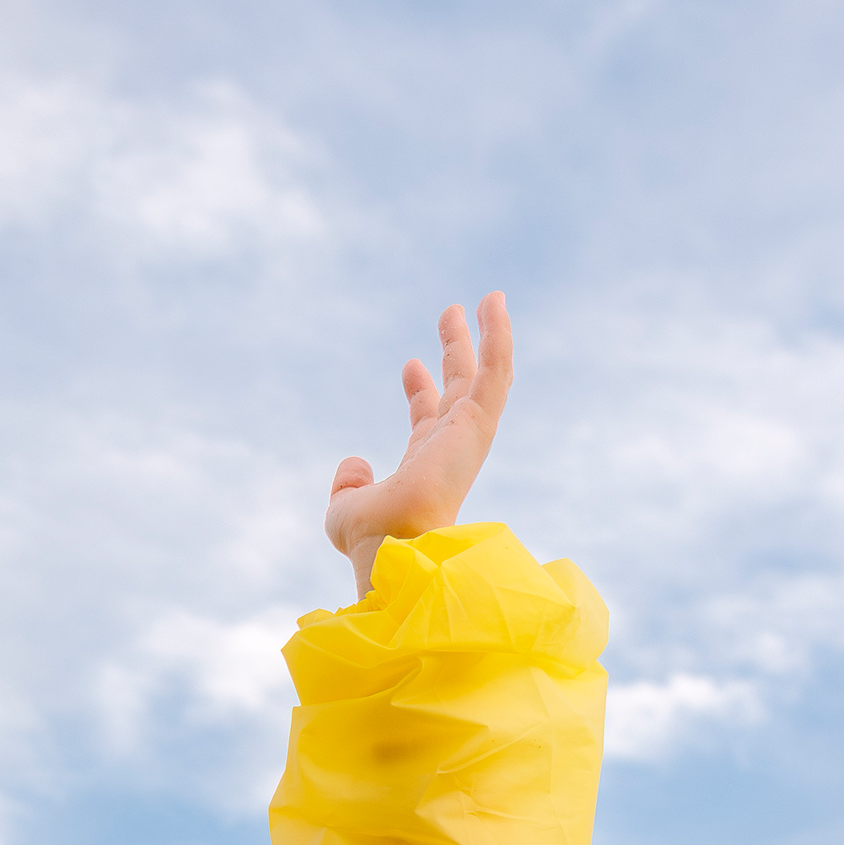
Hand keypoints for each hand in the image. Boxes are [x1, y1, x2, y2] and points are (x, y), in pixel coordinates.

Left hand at [324, 292, 512, 592]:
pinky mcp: (477, 425)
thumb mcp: (345, 510)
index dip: (419, 391)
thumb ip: (348, 486)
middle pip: (459, 389)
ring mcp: (467, 436)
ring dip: (489, 337)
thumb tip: (354, 462)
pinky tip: (496, 304)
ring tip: (489, 298)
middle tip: (452, 314)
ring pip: (488, 377)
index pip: (426, 420)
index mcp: (424, 468)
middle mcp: (450, 450)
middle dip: (456, 351)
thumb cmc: (370, 539)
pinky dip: (498, 338)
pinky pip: (495, 373)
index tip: (409, 363)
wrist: (394, 546)